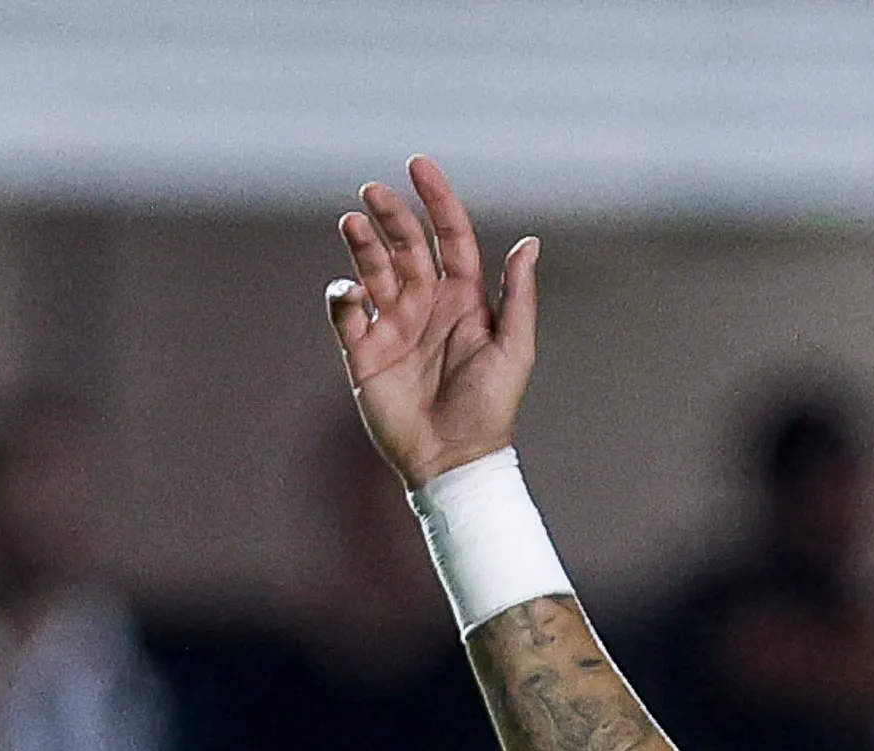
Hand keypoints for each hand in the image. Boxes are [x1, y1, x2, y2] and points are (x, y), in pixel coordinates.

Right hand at [327, 156, 537, 487]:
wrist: (455, 462)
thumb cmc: (490, 410)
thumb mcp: (514, 350)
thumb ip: (519, 296)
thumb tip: (530, 242)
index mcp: (463, 298)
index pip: (448, 236)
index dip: (435, 199)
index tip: (417, 165)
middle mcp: (425, 304)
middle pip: (405, 245)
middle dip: (390, 215)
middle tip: (372, 193)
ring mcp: (393, 325)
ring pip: (372, 269)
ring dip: (362, 244)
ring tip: (352, 224)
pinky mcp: (364, 352)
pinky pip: (346, 313)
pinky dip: (343, 297)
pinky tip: (350, 292)